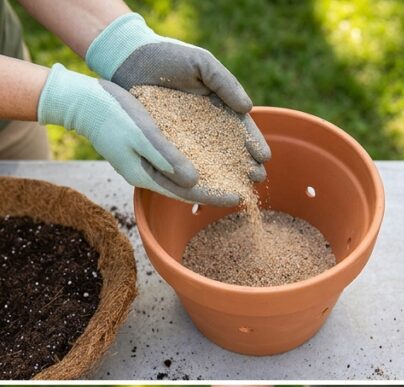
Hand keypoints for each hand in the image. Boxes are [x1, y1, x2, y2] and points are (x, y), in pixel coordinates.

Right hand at [37, 64, 239, 203]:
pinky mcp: (151, 147)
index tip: (240, 198)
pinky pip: (181, 157)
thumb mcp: (142, 134)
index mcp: (147, 176)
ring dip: (214, 172)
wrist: (82, 98)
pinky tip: (218, 152)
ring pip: (187, 172)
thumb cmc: (111, 114)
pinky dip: (201, 156)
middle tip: (248, 189)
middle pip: (190, 186)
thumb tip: (195, 181)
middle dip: (219, 188)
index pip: (187, 193)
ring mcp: (149, 161)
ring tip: (239, 171)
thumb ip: (167, 158)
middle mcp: (150, 173)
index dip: (215, 196)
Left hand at [85, 13, 269, 185]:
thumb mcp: (201, 63)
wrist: (127, 57)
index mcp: (219, 105)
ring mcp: (186, 135)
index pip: (241, 127)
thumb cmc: (166, 55)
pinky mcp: (166, 142)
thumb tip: (248, 108)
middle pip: (231, 148)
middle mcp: (205, 123)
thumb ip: (225, 82)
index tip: (263, 156)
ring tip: (240, 189)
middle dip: (246, 164)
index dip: (253, 142)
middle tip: (257, 178)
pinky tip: (206, 186)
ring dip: (226, 175)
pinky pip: (184, 160)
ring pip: (210, 159)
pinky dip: (196, 174)